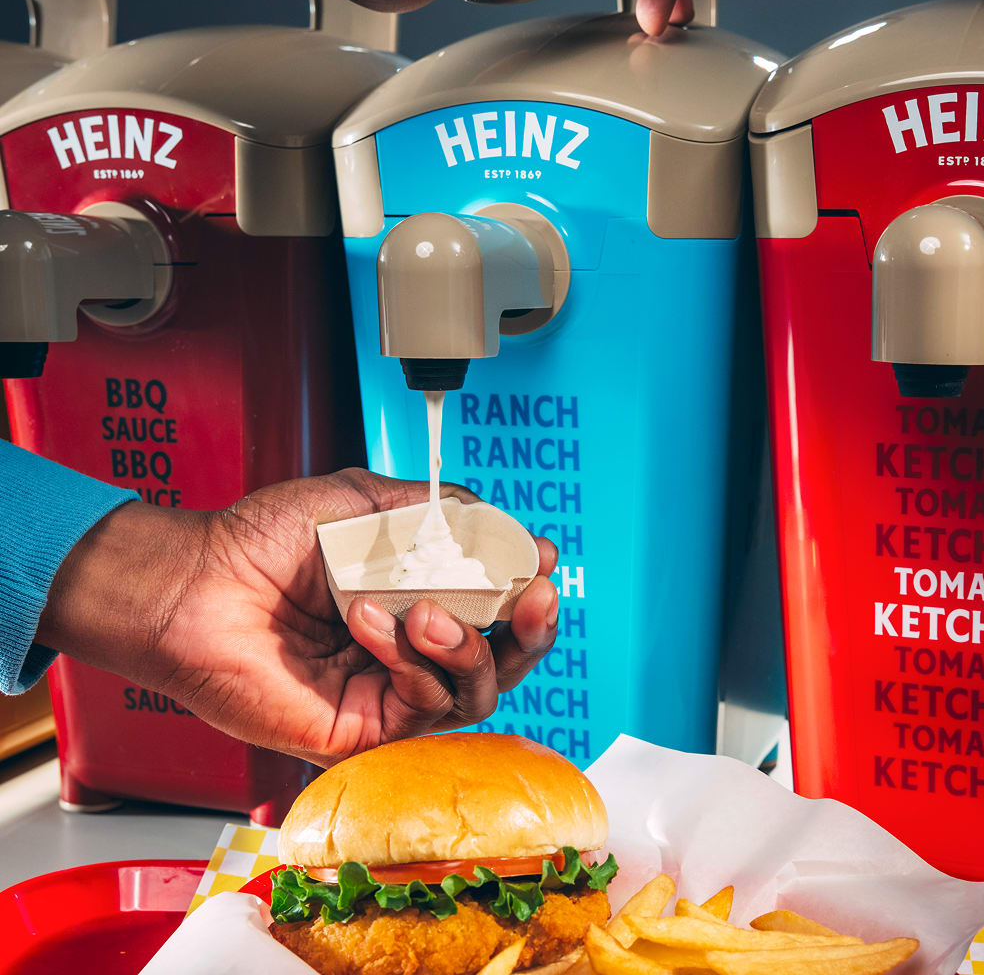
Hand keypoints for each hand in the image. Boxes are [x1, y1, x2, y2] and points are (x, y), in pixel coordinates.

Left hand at [37, 469, 558, 767]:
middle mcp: (409, 648)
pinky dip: (410, 662)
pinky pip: (421, 708)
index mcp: (413, 596)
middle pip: (500, 658)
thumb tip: (490, 517)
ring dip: (464, 646)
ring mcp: (388, 691)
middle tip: (535, 597)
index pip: (493, 605)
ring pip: (474, 691)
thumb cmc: (262, 541)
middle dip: (530, 630)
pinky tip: (372, 623)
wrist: (196, 584)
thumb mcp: (359, 502)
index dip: (525, 587)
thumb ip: (430, 508)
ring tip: (426, 611)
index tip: (539, 558)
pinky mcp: (363, 729)